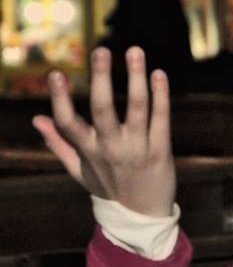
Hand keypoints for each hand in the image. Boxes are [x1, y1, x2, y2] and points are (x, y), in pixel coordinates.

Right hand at [32, 46, 175, 216]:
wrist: (143, 216)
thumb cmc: (109, 190)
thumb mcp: (79, 171)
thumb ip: (58, 144)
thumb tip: (36, 118)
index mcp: (88, 151)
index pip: (68, 123)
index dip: (60, 98)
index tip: (55, 73)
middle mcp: (111, 148)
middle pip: (103, 109)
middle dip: (101, 78)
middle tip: (102, 50)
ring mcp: (138, 149)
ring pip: (137, 109)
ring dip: (136, 78)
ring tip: (135, 50)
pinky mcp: (161, 152)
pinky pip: (162, 119)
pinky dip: (161, 96)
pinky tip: (159, 74)